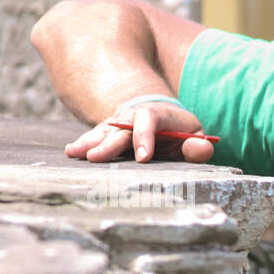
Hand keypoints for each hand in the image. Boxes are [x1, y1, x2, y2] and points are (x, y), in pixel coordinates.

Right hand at [64, 102, 214, 163]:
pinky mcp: (110, 131)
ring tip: (75, 153)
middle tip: (96, 158)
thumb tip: (203, 148)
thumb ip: (198, 146)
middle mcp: (135, 116)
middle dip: (109, 144)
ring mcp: (120, 123)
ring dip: (89, 142)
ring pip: (104, 132)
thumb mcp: (195, 137)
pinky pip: (96, 137)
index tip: (143, 158)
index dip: (145, 137)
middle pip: (121, 128)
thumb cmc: (183, 133)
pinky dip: (84, 144)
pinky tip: (71, 152)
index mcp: (159, 114)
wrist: (165, 119)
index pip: (149, 119)